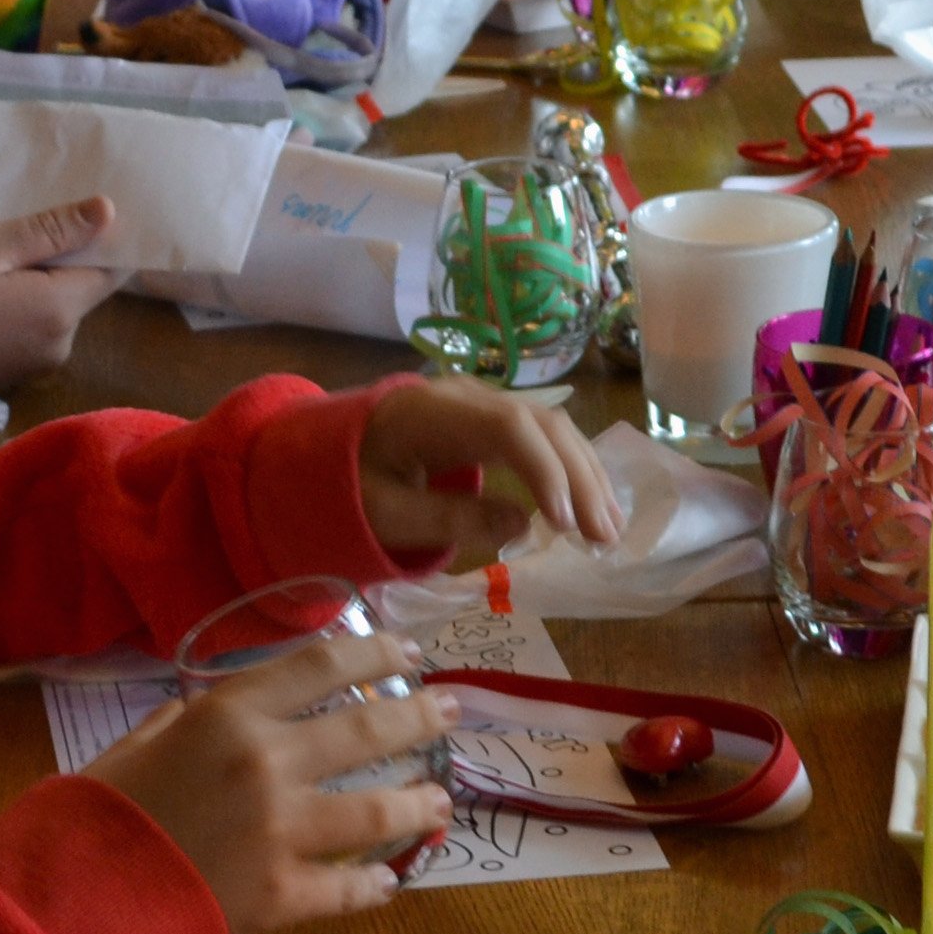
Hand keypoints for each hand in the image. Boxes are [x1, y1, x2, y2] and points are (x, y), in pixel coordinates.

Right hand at [0, 195, 120, 383]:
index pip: (110, 273)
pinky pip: (28, 334)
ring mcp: (36, 368)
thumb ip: (49, 231)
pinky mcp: (12, 379)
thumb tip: (109, 212)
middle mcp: (61, 346)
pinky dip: (16, 314)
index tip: (79, 219)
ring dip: (33, 290)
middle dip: (57, 265)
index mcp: (60, 312)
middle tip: (15, 238)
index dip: (101, 244)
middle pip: (79, 293)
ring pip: (51, 314)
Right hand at [80, 660, 448, 933]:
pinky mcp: (285, 895)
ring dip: (418, 802)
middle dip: (419, 717)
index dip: (374, 654)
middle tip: (451, 710)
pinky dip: (375, 886)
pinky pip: (349, 888)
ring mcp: (283, 831)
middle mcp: (268, 762)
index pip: (321, 666)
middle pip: (367, 730)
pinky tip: (392, 881)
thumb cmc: (93, 818)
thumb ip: (180, 725)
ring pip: (378, 810)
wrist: (76, 905)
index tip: (408, 654)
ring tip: (440, 799)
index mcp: (227, 715)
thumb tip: (204, 713)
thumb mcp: (133, 747)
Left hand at [354, 377, 619, 568]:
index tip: (563, 524)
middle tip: (604, 537)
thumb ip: (451, 519)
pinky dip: (571, 469)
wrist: (323, 450)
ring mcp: (482, 401)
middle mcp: (466, 395)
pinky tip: (591, 504)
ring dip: (586, 475)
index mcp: (432, 412)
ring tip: (609, 528)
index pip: (508, 428)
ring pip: (552, 427)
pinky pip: (541, 436)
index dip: (544, 472)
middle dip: (580, 479)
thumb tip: (522, 526)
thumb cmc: (349, 484)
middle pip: (541, 424)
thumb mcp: (387, 513)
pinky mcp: (491, 417)